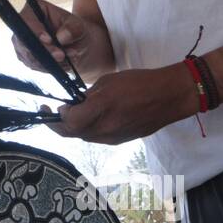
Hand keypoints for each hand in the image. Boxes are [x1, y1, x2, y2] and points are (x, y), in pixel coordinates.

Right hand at [12, 0, 91, 72]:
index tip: (49, 40)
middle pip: (25, 42)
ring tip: (69, 58)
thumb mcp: (78, 25)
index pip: (27, 22)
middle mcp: (22, 27)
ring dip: (50, 61)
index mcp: (32, 11)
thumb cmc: (74, 30)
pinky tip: (63, 63)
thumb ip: (72, 29)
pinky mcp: (26, 58)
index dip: (35, 32)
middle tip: (61, 55)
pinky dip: (50, 67)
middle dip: (44, 51)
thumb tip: (62, 37)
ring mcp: (21, 44)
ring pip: (30, 57)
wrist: (75, 44)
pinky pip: (34, 66)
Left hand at [41, 63, 199, 144]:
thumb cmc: (139, 82)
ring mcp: (113, 138)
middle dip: (59, 126)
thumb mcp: (108, 82)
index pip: (68, 122)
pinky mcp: (121, 140)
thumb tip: (75, 103)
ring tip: (72, 114)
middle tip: (52, 115)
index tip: (53, 107)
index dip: (57, 116)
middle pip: (73, 134)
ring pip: (85, 137)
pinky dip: (89, 129)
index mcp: (100, 110)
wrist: (169, 96)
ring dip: (75, 128)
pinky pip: (98, 138)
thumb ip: (89, 95)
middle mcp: (104, 129)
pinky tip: (91, 118)